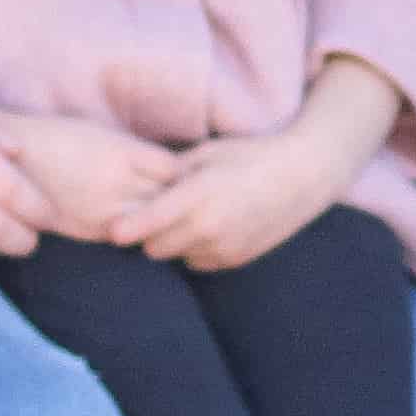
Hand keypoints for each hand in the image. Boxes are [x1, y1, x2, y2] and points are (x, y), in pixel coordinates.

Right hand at [4, 112, 182, 240]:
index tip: (183, 172)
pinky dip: (138, 234)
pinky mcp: (87, 232)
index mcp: (121, 151)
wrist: (7, 160)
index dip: (184, 172)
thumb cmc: (54, 138)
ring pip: (152, 224)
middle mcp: (116, 182)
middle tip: (185, 199)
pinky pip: (126, 238)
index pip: (175, 169)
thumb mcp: (101, 135)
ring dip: (162, 221)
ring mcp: (101, 211)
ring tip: (166, 216)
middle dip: (181, 200)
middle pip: (171, 199)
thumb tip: (168, 170)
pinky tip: (137, 227)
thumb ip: (134, 154)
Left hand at [128, 128, 336, 272]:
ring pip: (176, 257)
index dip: (125, 229)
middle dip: (149, 234)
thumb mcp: (207, 153)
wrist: (303, 176)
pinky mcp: (236, 259)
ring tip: (186, 218)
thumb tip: (138, 184)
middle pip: (154, 248)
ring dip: (174, 242)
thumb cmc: (250, 155)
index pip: (148, 223)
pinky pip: (198, 262)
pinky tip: (208, 227)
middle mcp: (208, 227)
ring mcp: (223, 247)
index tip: (112, 231)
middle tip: (153, 214)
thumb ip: (171, 172)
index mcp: (197, 196)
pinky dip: (196, 249)